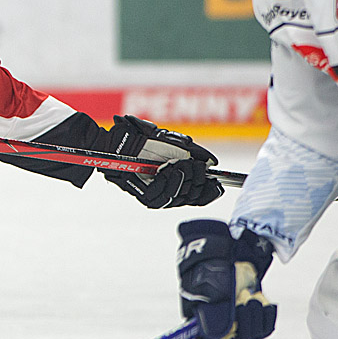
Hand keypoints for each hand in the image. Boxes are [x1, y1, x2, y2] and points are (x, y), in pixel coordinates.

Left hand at [101, 115, 222, 207]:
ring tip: (182, 164)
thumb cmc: (143, 140)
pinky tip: (170, 169)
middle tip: (197, 166)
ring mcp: (154, 195)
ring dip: (184, 179)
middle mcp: (166, 192)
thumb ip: (193, 153)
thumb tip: (212, 163)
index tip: (217, 183)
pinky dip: (170, 182)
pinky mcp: (142, 195)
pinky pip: (161, 196)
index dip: (209, 192)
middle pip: (190, 199)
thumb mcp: (173, 143)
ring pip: (177, 198)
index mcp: (175, 182)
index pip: (198, 197)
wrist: (119, 140)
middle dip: (198, 181)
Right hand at [177, 219, 275, 338]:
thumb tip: (215, 335)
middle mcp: (220, 319)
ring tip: (254, 299)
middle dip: (243, 329)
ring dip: (255, 320)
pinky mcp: (252, 310)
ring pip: (250, 335)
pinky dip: (266, 316)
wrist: (233, 244)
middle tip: (246, 306)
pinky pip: (264, 326)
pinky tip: (266, 303)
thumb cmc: (216, 261)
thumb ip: (214, 311)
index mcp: (201, 315)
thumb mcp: (213, 284)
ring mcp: (237, 315)